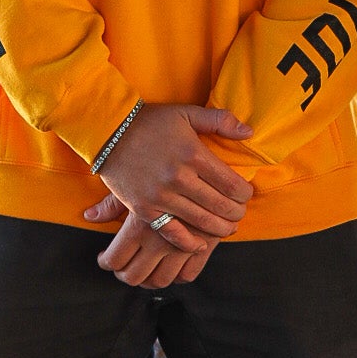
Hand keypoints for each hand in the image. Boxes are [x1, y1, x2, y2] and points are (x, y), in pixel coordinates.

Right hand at [84, 103, 254, 286]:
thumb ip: (219, 120)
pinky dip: (188, 242)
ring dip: (220, 229)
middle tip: (240, 215)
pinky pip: (172, 232)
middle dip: (236, 214)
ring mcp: (161, 196)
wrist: (107, 131)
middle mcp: (180, 177)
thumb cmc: (150, 121)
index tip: (245, 195)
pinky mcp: (144, 209)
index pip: (232, 184)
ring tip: (227, 229)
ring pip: (201, 221)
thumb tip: (249, 133)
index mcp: (194, 154)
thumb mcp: (186, 113)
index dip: (245, 194)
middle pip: (221, 206)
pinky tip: (199, 245)